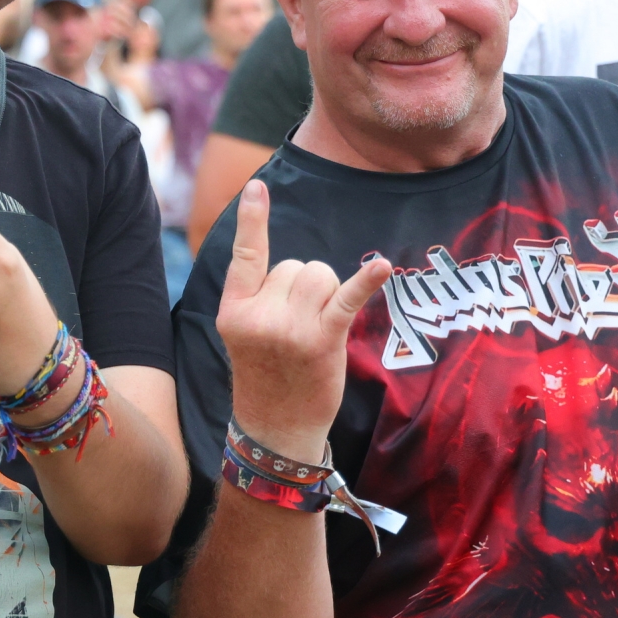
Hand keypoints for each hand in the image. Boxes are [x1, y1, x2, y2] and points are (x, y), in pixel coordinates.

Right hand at [216, 180, 390, 462]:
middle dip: (305, 286)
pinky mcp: (322, 340)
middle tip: (296, 328)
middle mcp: (260, 316)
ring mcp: (290, 329)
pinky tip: (383, 267)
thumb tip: (305, 269)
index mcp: (234, 311)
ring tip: (314, 329)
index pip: (246, 255)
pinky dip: (366, 281)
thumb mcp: (245, 335)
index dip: (253, 219)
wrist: (276, 430)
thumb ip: (262, 298)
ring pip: (320, 275)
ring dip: (326, 294)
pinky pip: (346, 299)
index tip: (257, 187)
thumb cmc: (266, 377)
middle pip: (297, 264)